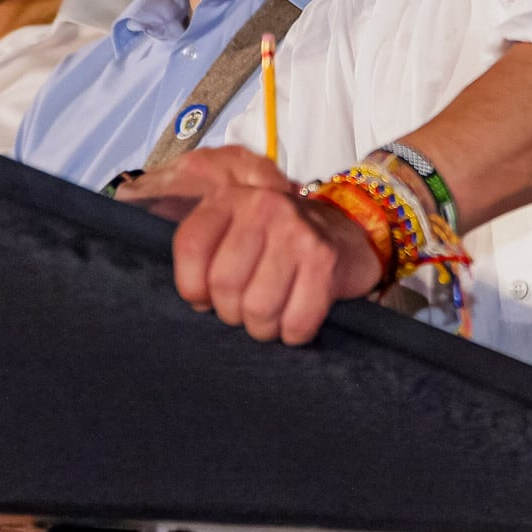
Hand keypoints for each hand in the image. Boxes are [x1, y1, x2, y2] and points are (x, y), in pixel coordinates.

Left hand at [119, 146, 383, 344]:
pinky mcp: (325, 261)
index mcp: (229, 199)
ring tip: (272, 313)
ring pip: (258, 309)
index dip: (192, 288)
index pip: (190, 248)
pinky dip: (294, 332)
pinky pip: (296, 322)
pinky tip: (296, 318)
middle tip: (246, 306)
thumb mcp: (233, 230)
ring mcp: (297, 232)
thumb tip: (182, 297)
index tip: (205, 298)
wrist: (350, 231)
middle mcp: (263, 207)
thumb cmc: (277, 242)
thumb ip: (198, 250)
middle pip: (224, 286)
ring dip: (264, 326)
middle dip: (232, 311)